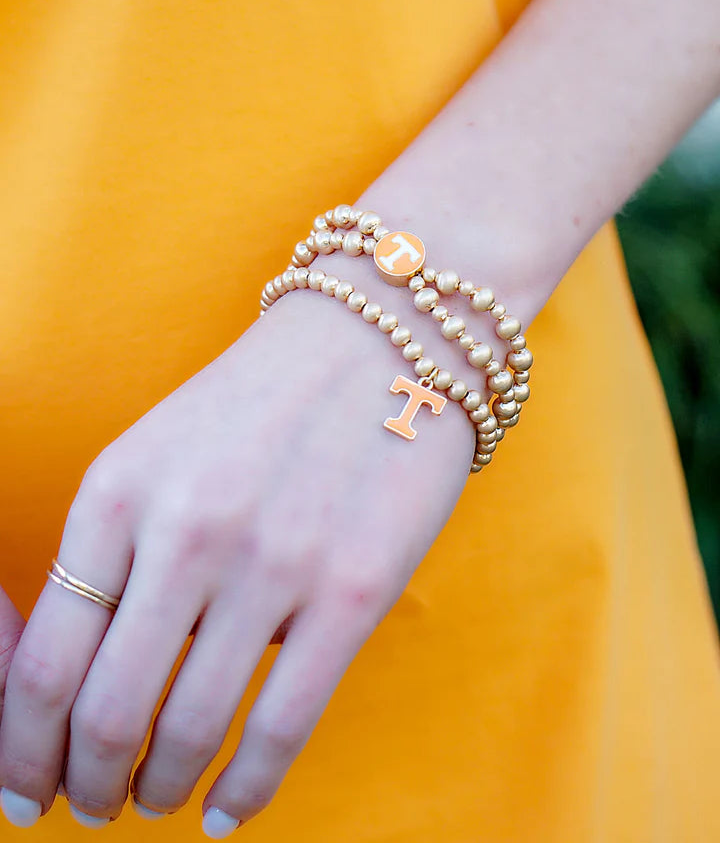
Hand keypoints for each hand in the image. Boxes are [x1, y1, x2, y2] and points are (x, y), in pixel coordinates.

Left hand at [0, 284, 473, 832]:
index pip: (42, 662)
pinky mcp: (354, 590)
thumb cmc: (261, 401)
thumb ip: (112, 554)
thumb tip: (80, 677)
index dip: (21, 751)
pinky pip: (282, 726)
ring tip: (159, 796)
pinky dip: (246, 789)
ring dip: (160, 788)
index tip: (25, 788)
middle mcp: (186, 530)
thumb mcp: (157, 453)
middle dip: (86, 785)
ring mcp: (274, 563)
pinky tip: (229, 811)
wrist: (381, 339)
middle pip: (104, 713)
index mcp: (118, 491)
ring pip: (187, 731)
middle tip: (94, 804)